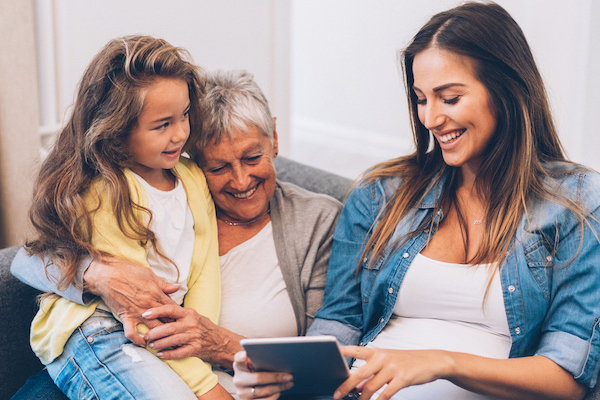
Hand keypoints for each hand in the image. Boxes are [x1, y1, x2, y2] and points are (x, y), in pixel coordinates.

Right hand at [84, 257, 178, 345]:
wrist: (107, 274)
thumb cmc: (129, 271)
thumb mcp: (150, 274)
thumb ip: (164, 284)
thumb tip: (177, 288)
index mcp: (157, 293)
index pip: (173, 308)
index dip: (179, 315)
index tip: (182, 320)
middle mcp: (149, 305)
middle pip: (166, 320)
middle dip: (173, 327)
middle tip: (178, 333)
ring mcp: (137, 312)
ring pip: (153, 328)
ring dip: (160, 336)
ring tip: (166, 341)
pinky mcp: (125, 317)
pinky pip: (132, 333)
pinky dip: (137, 340)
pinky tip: (143, 344)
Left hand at [142, 304, 243, 367]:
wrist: (219, 340)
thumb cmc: (202, 326)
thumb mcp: (193, 315)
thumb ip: (178, 313)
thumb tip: (158, 309)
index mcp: (189, 313)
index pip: (170, 309)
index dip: (157, 311)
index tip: (145, 314)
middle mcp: (191, 324)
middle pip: (169, 327)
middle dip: (155, 332)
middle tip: (146, 335)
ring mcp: (194, 337)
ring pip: (173, 340)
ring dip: (160, 343)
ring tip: (151, 345)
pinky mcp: (196, 349)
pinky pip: (180, 352)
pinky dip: (169, 354)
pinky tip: (160, 354)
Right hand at [232, 351, 292, 399]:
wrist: (251, 387)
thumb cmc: (257, 371)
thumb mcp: (256, 364)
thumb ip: (261, 359)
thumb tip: (277, 355)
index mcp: (239, 365)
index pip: (238, 359)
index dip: (241, 357)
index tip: (245, 355)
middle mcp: (238, 380)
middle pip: (258, 378)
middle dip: (276, 377)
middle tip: (289, 376)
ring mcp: (242, 393)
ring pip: (263, 391)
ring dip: (279, 387)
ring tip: (289, 383)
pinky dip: (274, 396)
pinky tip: (280, 391)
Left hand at [334, 346, 451, 399]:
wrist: (431, 360)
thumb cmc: (407, 361)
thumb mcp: (388, 363)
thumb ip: (372, 374)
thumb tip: (356, 387)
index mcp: (377, 352)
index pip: (356, 350)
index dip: (342, 352)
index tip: (330, 354)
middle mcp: (383, 358)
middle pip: (359, 373)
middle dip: (346, 385)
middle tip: (337, 395)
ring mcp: (393, 368)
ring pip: (371, 386)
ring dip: (362, 398)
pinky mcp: (402, 378)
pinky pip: (386, 393)